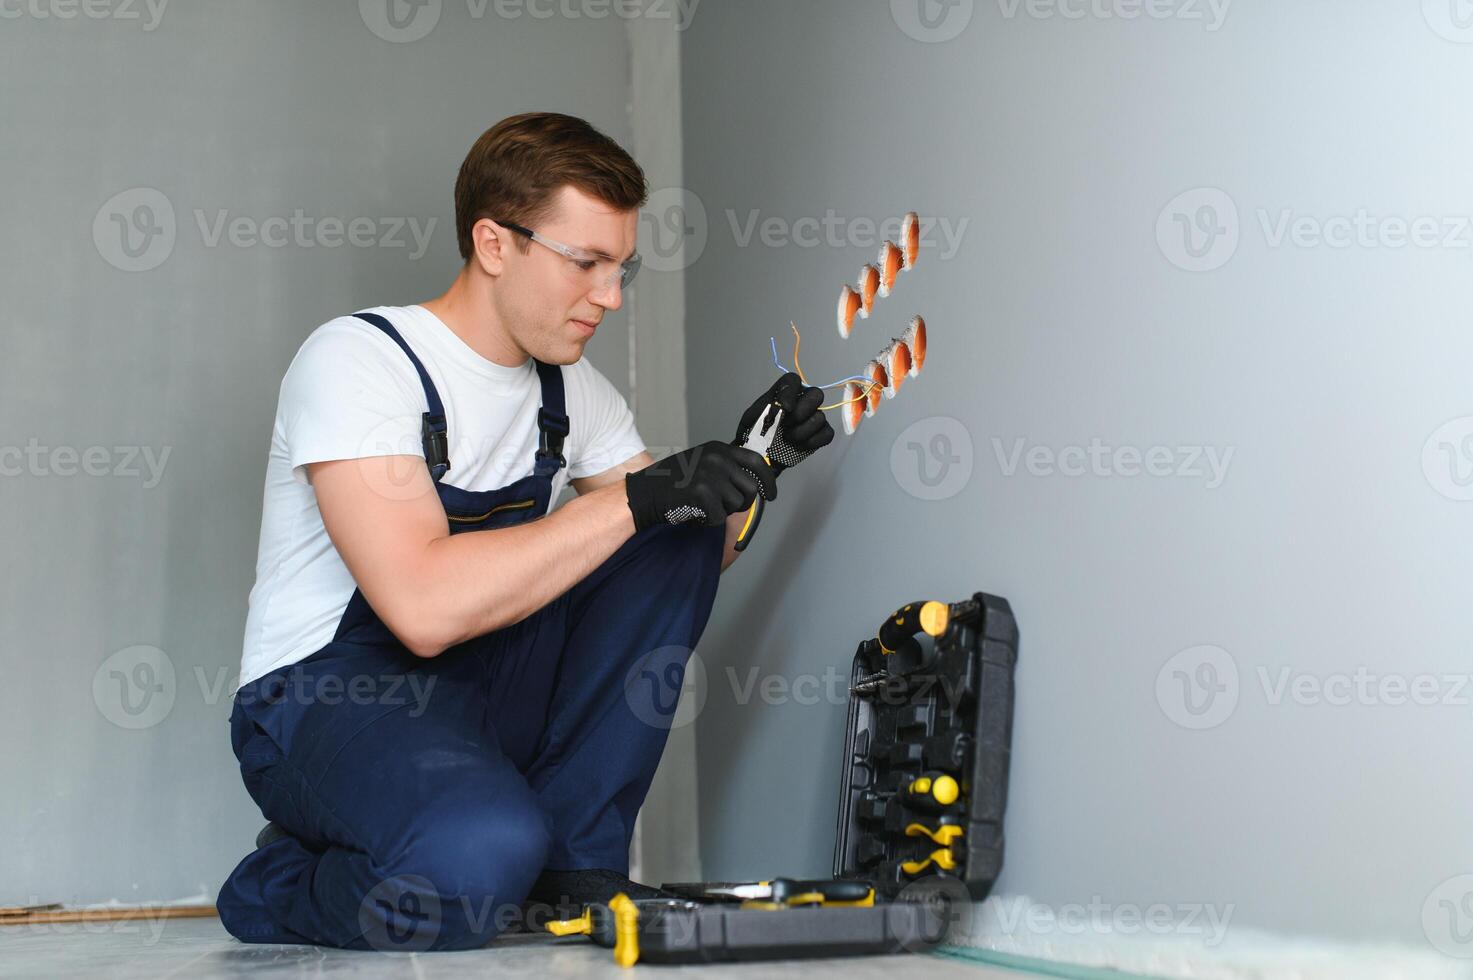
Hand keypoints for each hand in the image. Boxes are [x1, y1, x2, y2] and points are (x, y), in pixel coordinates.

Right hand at [625, 441, 776, 531]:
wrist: (644, 493)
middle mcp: (718, 459)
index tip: (772, 494)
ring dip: (723, 512)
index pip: (757, 462)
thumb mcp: (701, 462)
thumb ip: (725, 468)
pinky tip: (693, 513)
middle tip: (724, 507)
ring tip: (702, 506)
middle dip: (743, 504)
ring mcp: (710, 476)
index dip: (769, 481)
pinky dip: (708, 521)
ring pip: (737, 505)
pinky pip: (719, 517)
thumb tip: (753, 484)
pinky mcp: (702, 494)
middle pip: (751, 489)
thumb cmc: (671, 482)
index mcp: (719, 449)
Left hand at [733, 372, 834, 475]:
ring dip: (801, 431)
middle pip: (816, 394)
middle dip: (802, 411)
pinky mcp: (820, 434)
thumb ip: (767, 408)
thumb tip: (784, 407)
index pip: (793, 380)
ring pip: (820, 417)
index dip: (791, 392)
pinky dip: (812, 441)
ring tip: (786, 438)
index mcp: (784, 393)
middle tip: (786, 425)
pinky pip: (827, 434)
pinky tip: (798, 446)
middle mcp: (802, 401)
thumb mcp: (753, 417)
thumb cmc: (754, 432)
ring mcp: (813, 417)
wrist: (758, 455)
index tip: (784, 408)